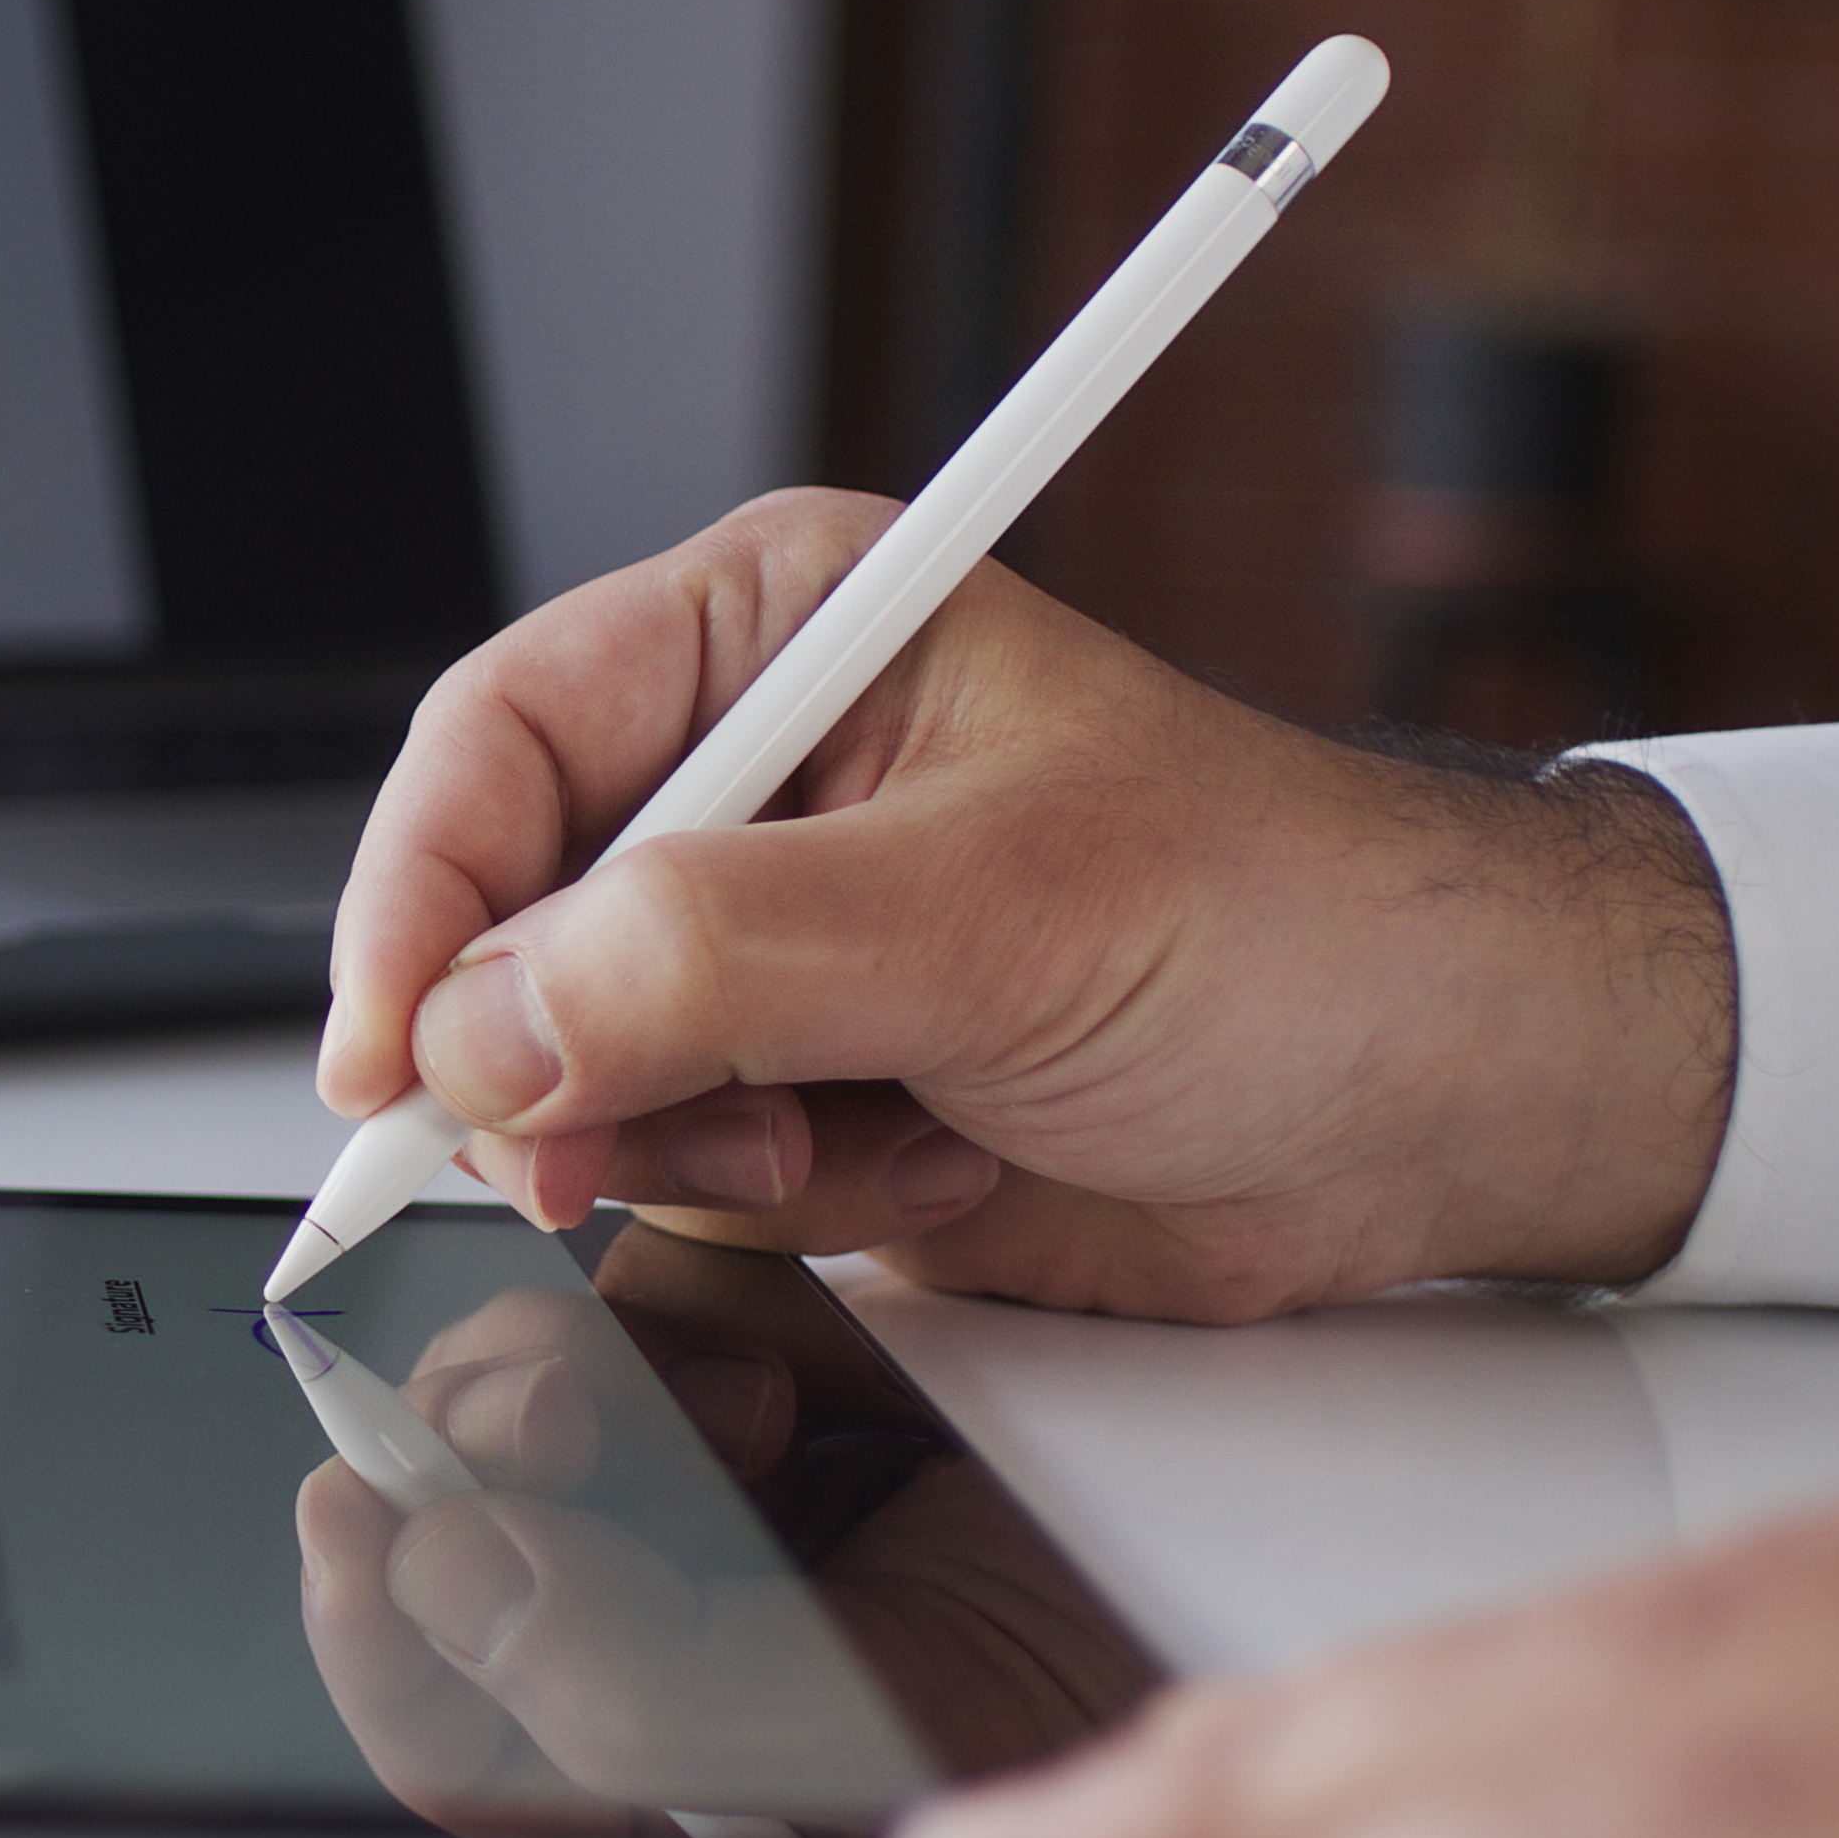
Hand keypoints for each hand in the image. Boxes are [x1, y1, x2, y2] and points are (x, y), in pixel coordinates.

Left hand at [290, 1250, 1158, 1837]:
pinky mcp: (759, 1354)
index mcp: (613, 1757)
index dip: (369, 1626)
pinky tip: (786, 1370)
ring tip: (739, 1414)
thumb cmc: (1051, 1695)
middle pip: (447, 1518)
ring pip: (527, 1387)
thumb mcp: (838, 1737)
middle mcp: (630, 1614)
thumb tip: (443, 1575)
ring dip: (595, 1379)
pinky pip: (650, 1293)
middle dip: (469, 1463)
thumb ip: (619, 1695)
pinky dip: (697, 1306)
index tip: (359, 1524)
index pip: (431, 1718)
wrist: (1221, 1554)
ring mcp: (689, 1484)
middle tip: (543, 1426)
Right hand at [318, 490, 1736, 1319]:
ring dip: (698, 1144)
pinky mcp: (807, 1093)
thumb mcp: (991, 912)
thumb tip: (492, 1020)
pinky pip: (675, 1171)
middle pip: (503, 924)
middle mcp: (753, 784)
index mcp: (784, 634)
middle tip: (615, 1141)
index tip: (393, 1048)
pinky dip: (777, 1202)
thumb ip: (711, 958)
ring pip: (572, 1072)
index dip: (419, 896)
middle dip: (559, 1054)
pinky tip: (925, 1163)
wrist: (1446, 1097)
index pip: (500, 741)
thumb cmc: (1294, 923)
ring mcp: (773, 952)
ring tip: (864, 1134)